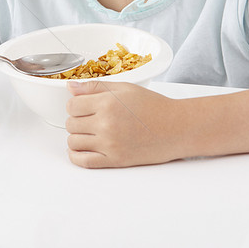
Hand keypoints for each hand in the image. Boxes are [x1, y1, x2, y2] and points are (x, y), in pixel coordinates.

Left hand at [65, 81, 185, 167]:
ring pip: (73, 142)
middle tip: (87, 119)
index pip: (72, 105)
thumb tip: (71, 87)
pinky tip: (80, 150)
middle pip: (71, 124)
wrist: (177, 128)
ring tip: (87, 133)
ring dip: (76, 137)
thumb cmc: (154, 106)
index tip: (82, 106)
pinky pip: (84, 162)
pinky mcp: (115, 160)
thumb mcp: (125, 88)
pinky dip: (76, 157)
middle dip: (76, 120)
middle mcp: (106, 124)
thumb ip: (96, 86)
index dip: (75, 105)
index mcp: (107, 103)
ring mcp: (110, 144)